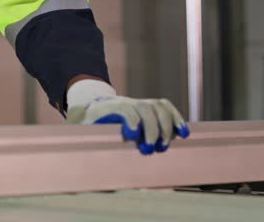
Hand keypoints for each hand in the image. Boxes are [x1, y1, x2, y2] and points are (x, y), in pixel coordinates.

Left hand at [65, 80, 188, 154]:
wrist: (92, 105)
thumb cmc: (87, 124)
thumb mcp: (80, 131)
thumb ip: (82, 142)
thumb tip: (81, 161)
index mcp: (106, 107)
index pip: (124, 109)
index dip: (131, 120)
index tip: (133, 137)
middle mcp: (126, 102)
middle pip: (144, 107)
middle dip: (152, 129)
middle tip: (150, 149)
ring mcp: (139, 102)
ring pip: (158, 107)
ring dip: (166, 126)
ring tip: (164, 146)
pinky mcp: (149, 106)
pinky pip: (166, 107)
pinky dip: (176, 119)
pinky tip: (183, 134)